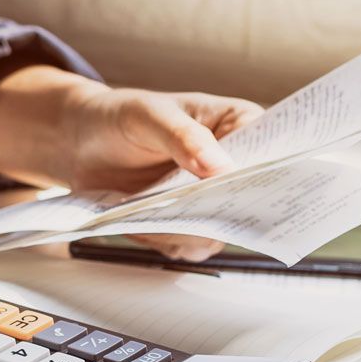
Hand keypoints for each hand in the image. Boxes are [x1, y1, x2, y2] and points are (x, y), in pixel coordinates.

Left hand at [0, 65, 262, 260]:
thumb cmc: (121, 115)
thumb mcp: (150, 115)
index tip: (263, 186)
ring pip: (223, 231)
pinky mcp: (184, 225)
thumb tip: (219, 168)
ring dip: (194, 230)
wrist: (81, 142)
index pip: (277, 152)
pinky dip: (168, 241)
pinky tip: (143, 223)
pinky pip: (189, 246)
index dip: (280, 172)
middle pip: (256, 201)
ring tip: (157, 214)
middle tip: (201, 210)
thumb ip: (184, 138)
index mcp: (240, 127)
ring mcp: (210, 201)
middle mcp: (233, 168)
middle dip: (234, 211)